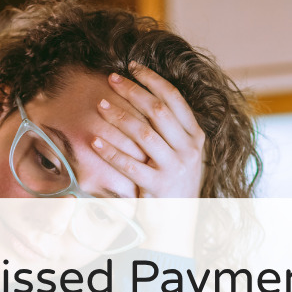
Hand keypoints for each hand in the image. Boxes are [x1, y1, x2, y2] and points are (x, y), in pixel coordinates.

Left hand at [92, 63, 205, 198]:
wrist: (177, 224)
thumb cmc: (174, 185)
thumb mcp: (183, 155)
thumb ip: (173, 130)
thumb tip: (148, 96)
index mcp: (196, 137)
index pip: (174, 99)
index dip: (152, 80)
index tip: (132, 67)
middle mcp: (189, 150)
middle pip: (158, 110)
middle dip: (133, 91)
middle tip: (111, 79)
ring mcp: (175, 168)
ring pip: (143, 133)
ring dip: (119, 116)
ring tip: (100, 105)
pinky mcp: (157, 187)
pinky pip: (129, 164)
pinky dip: (110, 151)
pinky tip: (94, 140)